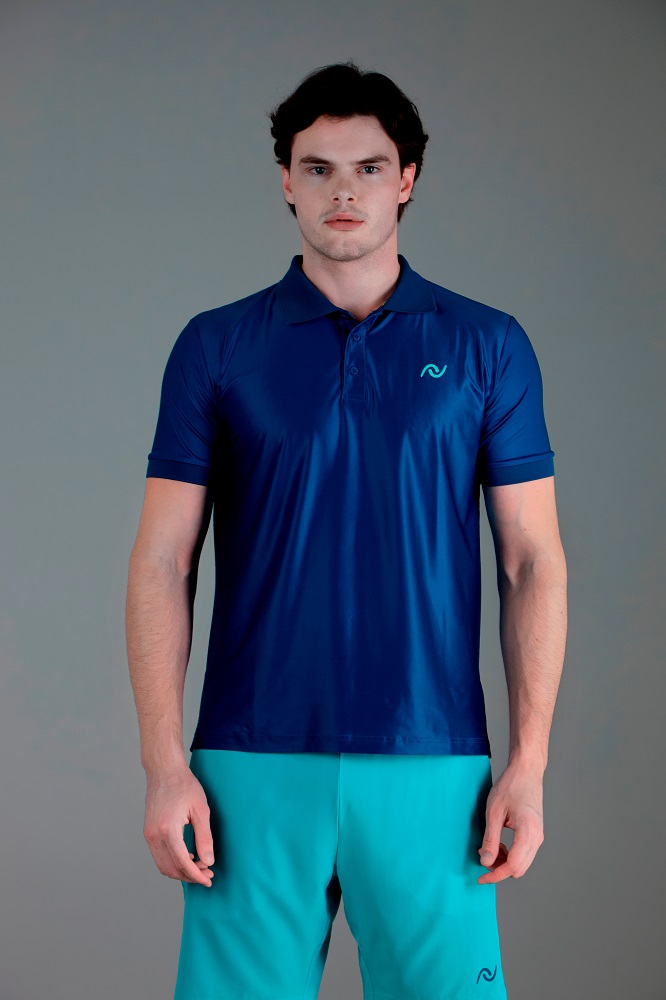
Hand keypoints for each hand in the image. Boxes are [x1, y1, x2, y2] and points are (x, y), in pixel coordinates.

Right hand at [143, 765, 215, 886]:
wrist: (164, 771)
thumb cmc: (184, 786)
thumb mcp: (201, 810)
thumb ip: (204, 837)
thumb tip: (208, 861)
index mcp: (168, 830)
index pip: (182, 863)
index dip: (196, 875)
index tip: (209, 880)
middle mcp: (154, 835)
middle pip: (171, 869)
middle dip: (189, 876)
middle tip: (207, 873)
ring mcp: (148, 834)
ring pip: (163, 865)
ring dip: (180, 871)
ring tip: (199, 867)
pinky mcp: (148, 832)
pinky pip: (159, 856)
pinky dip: (172, 862)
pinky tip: (188, 856)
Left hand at [477, 760, 544, 883]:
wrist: (527, 771)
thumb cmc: (510, 786)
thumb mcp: (494, 812)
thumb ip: (491, 839)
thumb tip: (486, 862)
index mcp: (528, 833)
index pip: (512, 866)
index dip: (495, 875)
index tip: (481, 878)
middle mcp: (537, 838)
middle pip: (518, 869)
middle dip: (499, 869)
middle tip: (482, 856)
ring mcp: (539, 836)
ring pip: (522, 863)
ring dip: (505, 862)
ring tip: (490, 847)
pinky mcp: (537, 833)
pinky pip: (524, 854)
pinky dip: (511, 855)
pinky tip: (500, 843)